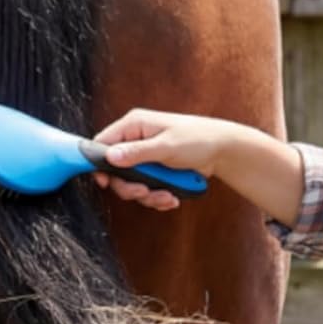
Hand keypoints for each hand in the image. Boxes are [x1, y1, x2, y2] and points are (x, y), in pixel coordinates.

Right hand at [91, 109, 233, 211]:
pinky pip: (145, 188)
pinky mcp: (154, 170)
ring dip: (147, 195)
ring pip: (130, 182)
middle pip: (115, 169)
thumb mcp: (166, 146)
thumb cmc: (198, 139)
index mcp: (133, 126)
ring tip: (167, 197)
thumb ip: (136, 153)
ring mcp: (144, 156)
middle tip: (144, 192)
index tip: (105, 181)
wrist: (223, 150)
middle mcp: (135, 140)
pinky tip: (171, 197)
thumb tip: (110, 156)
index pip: (102, 143)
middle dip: (130, 186)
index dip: (99, 164)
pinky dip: (156, 197)